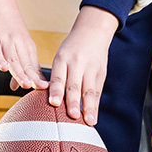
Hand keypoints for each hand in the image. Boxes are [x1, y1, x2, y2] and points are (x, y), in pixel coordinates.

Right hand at [0, 0, 46, 89]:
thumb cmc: (10, 27)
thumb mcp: (18, 45)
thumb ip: (19, 66)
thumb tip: (17, 87)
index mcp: (27, 47)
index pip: (33, 66)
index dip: (38, 78)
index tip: (45, 89)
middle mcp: (18, 44)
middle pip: (25, 64)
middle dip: (32, 77)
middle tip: (38, 88)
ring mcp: (5, 41)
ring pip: (13, 58)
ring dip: (19, 71)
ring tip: (24, 83)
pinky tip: (3, 68)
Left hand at [48, 6, 118, 125]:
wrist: (93, 30)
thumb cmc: (72, 49)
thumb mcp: (61, 56)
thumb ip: (56, 77)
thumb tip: (50, 101)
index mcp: (62, 58)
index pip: (58, 76)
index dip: (56, 90)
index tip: (54, 103)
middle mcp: (77, 63)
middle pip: (74, 84)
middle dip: (73, 101)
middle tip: (72, 115)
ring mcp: (90, 68)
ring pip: (89, 90)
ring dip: (88, 107)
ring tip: (88, 122)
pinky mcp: (101, 73)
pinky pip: (97, 92)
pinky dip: (95, 106)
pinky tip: (92, 118)